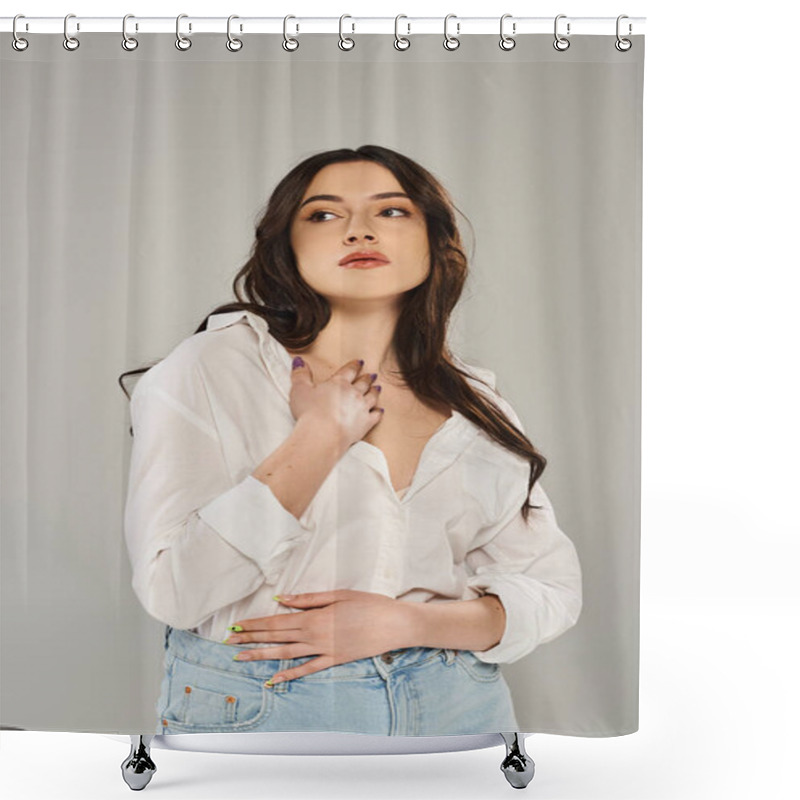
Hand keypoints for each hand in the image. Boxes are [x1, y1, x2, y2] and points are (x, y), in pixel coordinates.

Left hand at [223, 590, 415, 683]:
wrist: (394, 624)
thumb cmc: (369, 604)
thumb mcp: (338, 594)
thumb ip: (308, 599)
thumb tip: (281, 599)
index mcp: (314, 617)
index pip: (277, 621)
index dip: (255, 624)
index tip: (236, 626)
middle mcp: (315, 636)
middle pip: (276, 637)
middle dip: (251, 639)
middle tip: (229, 643)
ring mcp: (324, 651)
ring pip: (286, 655)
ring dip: (262, 656)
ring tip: (241, 659)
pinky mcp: (334, 660)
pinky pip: (308, 669)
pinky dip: (290, 675)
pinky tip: (274, 679)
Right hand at [289, 357, 382, 448]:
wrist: (323, 435)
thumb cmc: (309, 413)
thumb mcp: (299, 390)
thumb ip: (300, 374)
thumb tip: (299, 361)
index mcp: (338, 383)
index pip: (349, 371)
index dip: (354, 366)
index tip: (359, 362)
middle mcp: (353, 393)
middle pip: (363, 383)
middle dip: (367, 378)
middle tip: (372, 375)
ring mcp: (362, 408)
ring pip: (372, 397)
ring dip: (375, 392)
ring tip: (377, 388)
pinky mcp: (366, 423)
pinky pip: (376, 415)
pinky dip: (378, 412)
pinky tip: (380, 410)